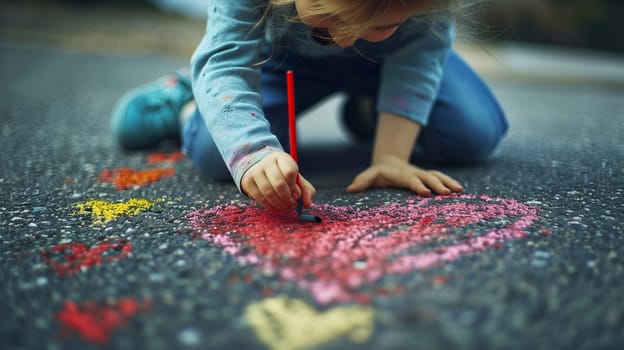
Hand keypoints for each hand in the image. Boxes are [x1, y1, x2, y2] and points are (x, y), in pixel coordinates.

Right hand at [241, 152, 315, 211]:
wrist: (260, 168)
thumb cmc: (282, 175)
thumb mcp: (296, 179)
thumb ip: (306, 190)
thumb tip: (307, 204)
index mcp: (282, 158)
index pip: (290, 172)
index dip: (295, 187)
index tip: (297, 194)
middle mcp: (267, 162)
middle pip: (279, 184)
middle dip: (288, 199)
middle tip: (292, 205)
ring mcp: (255, 171)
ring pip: (269, 193)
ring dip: (280, 205)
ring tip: (286, 207)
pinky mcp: (247, 181)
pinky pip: (260, 198)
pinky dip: (270, 206)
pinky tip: (276, 207)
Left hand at [346, 154, 463, 195]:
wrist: (388, 162)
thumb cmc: (378, 172)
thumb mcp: (369, 175)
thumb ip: (361, 181)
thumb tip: (350, 189)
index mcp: (402, 175)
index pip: (411, 180)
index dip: (418, 186)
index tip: (425, 193)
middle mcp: (415, 173)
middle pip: (428, 177)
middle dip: (438, 185)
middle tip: (447, 194)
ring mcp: (422, 174)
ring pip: (437, 175)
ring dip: (448, 182)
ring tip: (459, 191)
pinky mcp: (427, 177)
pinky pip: (440, 178)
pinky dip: (450, 182)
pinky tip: (460, 190)